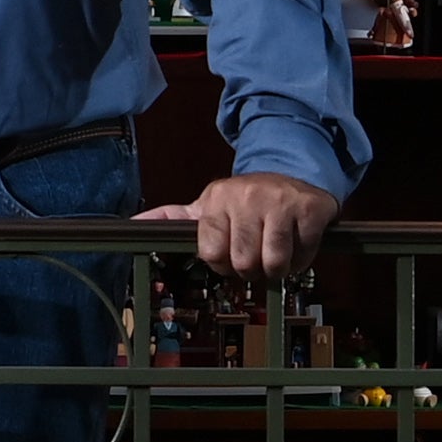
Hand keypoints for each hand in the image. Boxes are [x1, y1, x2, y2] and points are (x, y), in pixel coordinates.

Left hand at [141, 171, 336, 285]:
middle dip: (251, 268)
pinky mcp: (309, 210)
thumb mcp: (208, 205)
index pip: (210, 252)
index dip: (222, 262)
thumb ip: (173, 217)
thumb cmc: (247, 201)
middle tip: (256, 253)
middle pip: (243, 262)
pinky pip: (302, 256)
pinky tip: (296, 243)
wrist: (295, 173)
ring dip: (278, 268)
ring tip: (276, 251)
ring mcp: (279, 202)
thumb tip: (132, 225)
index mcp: (216, 199)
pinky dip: (302, 259)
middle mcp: (245, 196)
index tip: (229, 253)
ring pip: (273, 264)